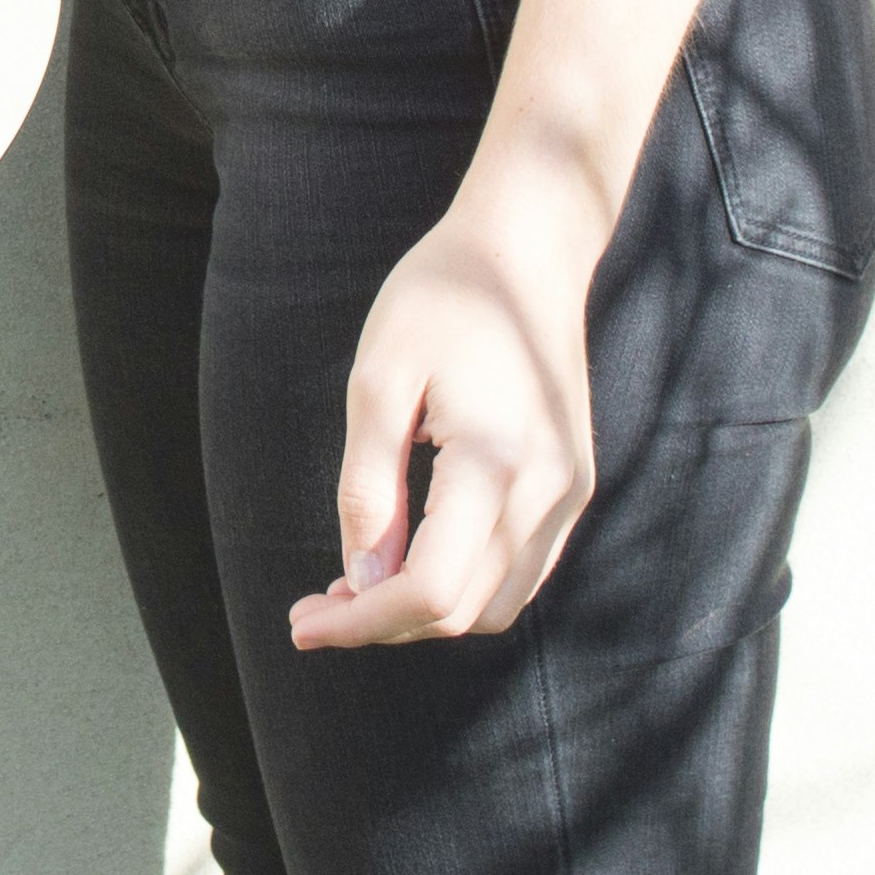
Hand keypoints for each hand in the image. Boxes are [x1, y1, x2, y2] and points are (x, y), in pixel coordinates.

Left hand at [290, 189, 605, 649]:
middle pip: (462, 612)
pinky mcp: (574, 486)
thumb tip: (359, 582)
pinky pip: (521, 573)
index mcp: (493, 463)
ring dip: (426, 613)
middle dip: (383, 624)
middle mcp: (546, 492)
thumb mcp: (378, 381)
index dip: (360, 623)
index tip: (301, 623)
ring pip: (497, 606)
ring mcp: (569, 493)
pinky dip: (465, 587)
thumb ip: (367, 489)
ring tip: (357, 587)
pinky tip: (411, 559)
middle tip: (316, 605)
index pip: (429, 590)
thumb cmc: (441, 299)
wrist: (528, 250)